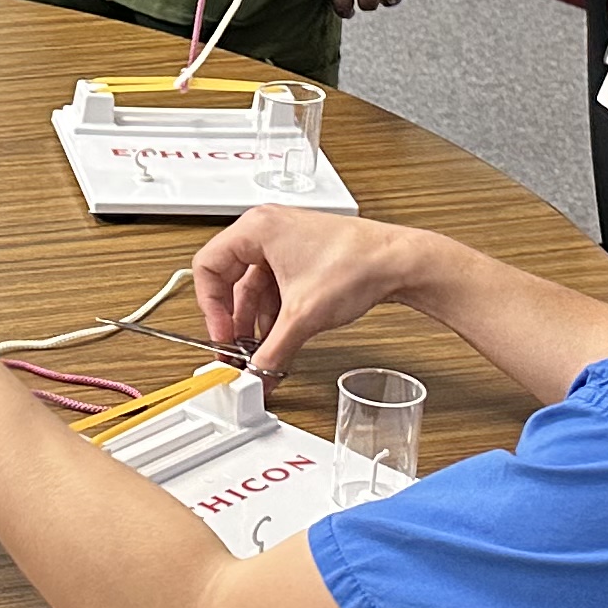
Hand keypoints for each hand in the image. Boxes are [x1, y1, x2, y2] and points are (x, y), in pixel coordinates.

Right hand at [191, 208, 442, 379]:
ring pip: (252, 286)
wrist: (400, 262)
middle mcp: (267, 230)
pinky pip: (274, 286)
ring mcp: (286, 242)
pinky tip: (278, 337)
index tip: (223, 336)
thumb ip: (271, 354)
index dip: (210, 308)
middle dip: (233, 318)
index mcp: (256, 228)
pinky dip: (273, 313)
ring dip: (253, 320)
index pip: (207, 268)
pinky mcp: (302, 256)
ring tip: (258, 350)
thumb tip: (254, 378)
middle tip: (235, 347)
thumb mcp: (302, 317)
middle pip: (228, 278)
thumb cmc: (357, 264)